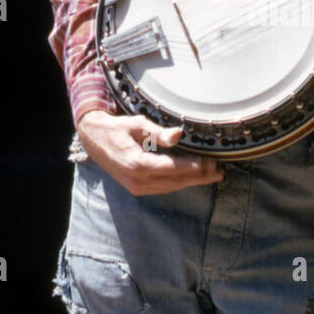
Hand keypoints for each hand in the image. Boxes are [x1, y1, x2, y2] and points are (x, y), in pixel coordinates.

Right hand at [76, 109, 223, 195]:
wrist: (94, 140)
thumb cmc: (116, 129)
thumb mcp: (136, 125)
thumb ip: (158, 133)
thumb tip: (178, 134)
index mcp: (137, 164)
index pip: (173, 168)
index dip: (194, 167)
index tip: (212, 163)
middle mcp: (137, 180)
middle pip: (175, 180)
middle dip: (199, 176)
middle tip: (220, 171)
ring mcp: (137, 187)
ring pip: (171, 187)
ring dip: (193, 182)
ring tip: (212, 176)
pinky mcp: (137, 188)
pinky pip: (163, 188)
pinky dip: (180, 183)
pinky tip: (193, 178)